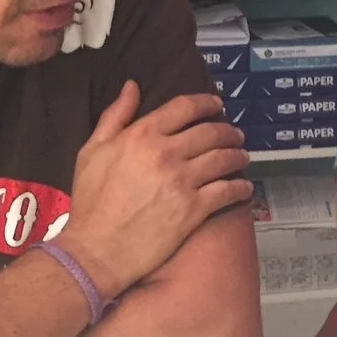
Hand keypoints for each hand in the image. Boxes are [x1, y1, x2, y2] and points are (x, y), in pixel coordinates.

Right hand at [62, 81, 250, 294]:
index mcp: (141, 135)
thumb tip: (132, 86)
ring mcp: (183, 181)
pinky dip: (241, 187)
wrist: (96, 249)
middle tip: (235, 134)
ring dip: (238, 155)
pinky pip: (227, 191)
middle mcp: (166, 153)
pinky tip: (245, 187)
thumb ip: (115, 116)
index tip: (217, 104)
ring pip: (223, 158)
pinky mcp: (194, 209)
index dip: (206, 102)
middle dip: (228, 130)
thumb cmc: (90, 202)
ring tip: (243, 156)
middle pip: (210, 131)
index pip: (184, 108)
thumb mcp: (92, 151)